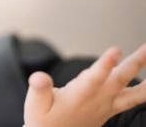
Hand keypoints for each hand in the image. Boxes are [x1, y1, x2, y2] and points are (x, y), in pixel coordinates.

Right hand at [23, 43, 145, 126]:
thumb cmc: (43, 121)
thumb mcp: (35, 105)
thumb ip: (38, 89)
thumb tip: (39, 76)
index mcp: (78, 97)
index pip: (94, 79)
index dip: (105, 65)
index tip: (116, 50)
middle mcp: (97, 100)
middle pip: (120, 80)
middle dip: (135, 63)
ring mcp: (106, 105)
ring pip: (132, 92)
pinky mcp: (109, 108)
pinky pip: (132, 99)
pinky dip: (143, 91)